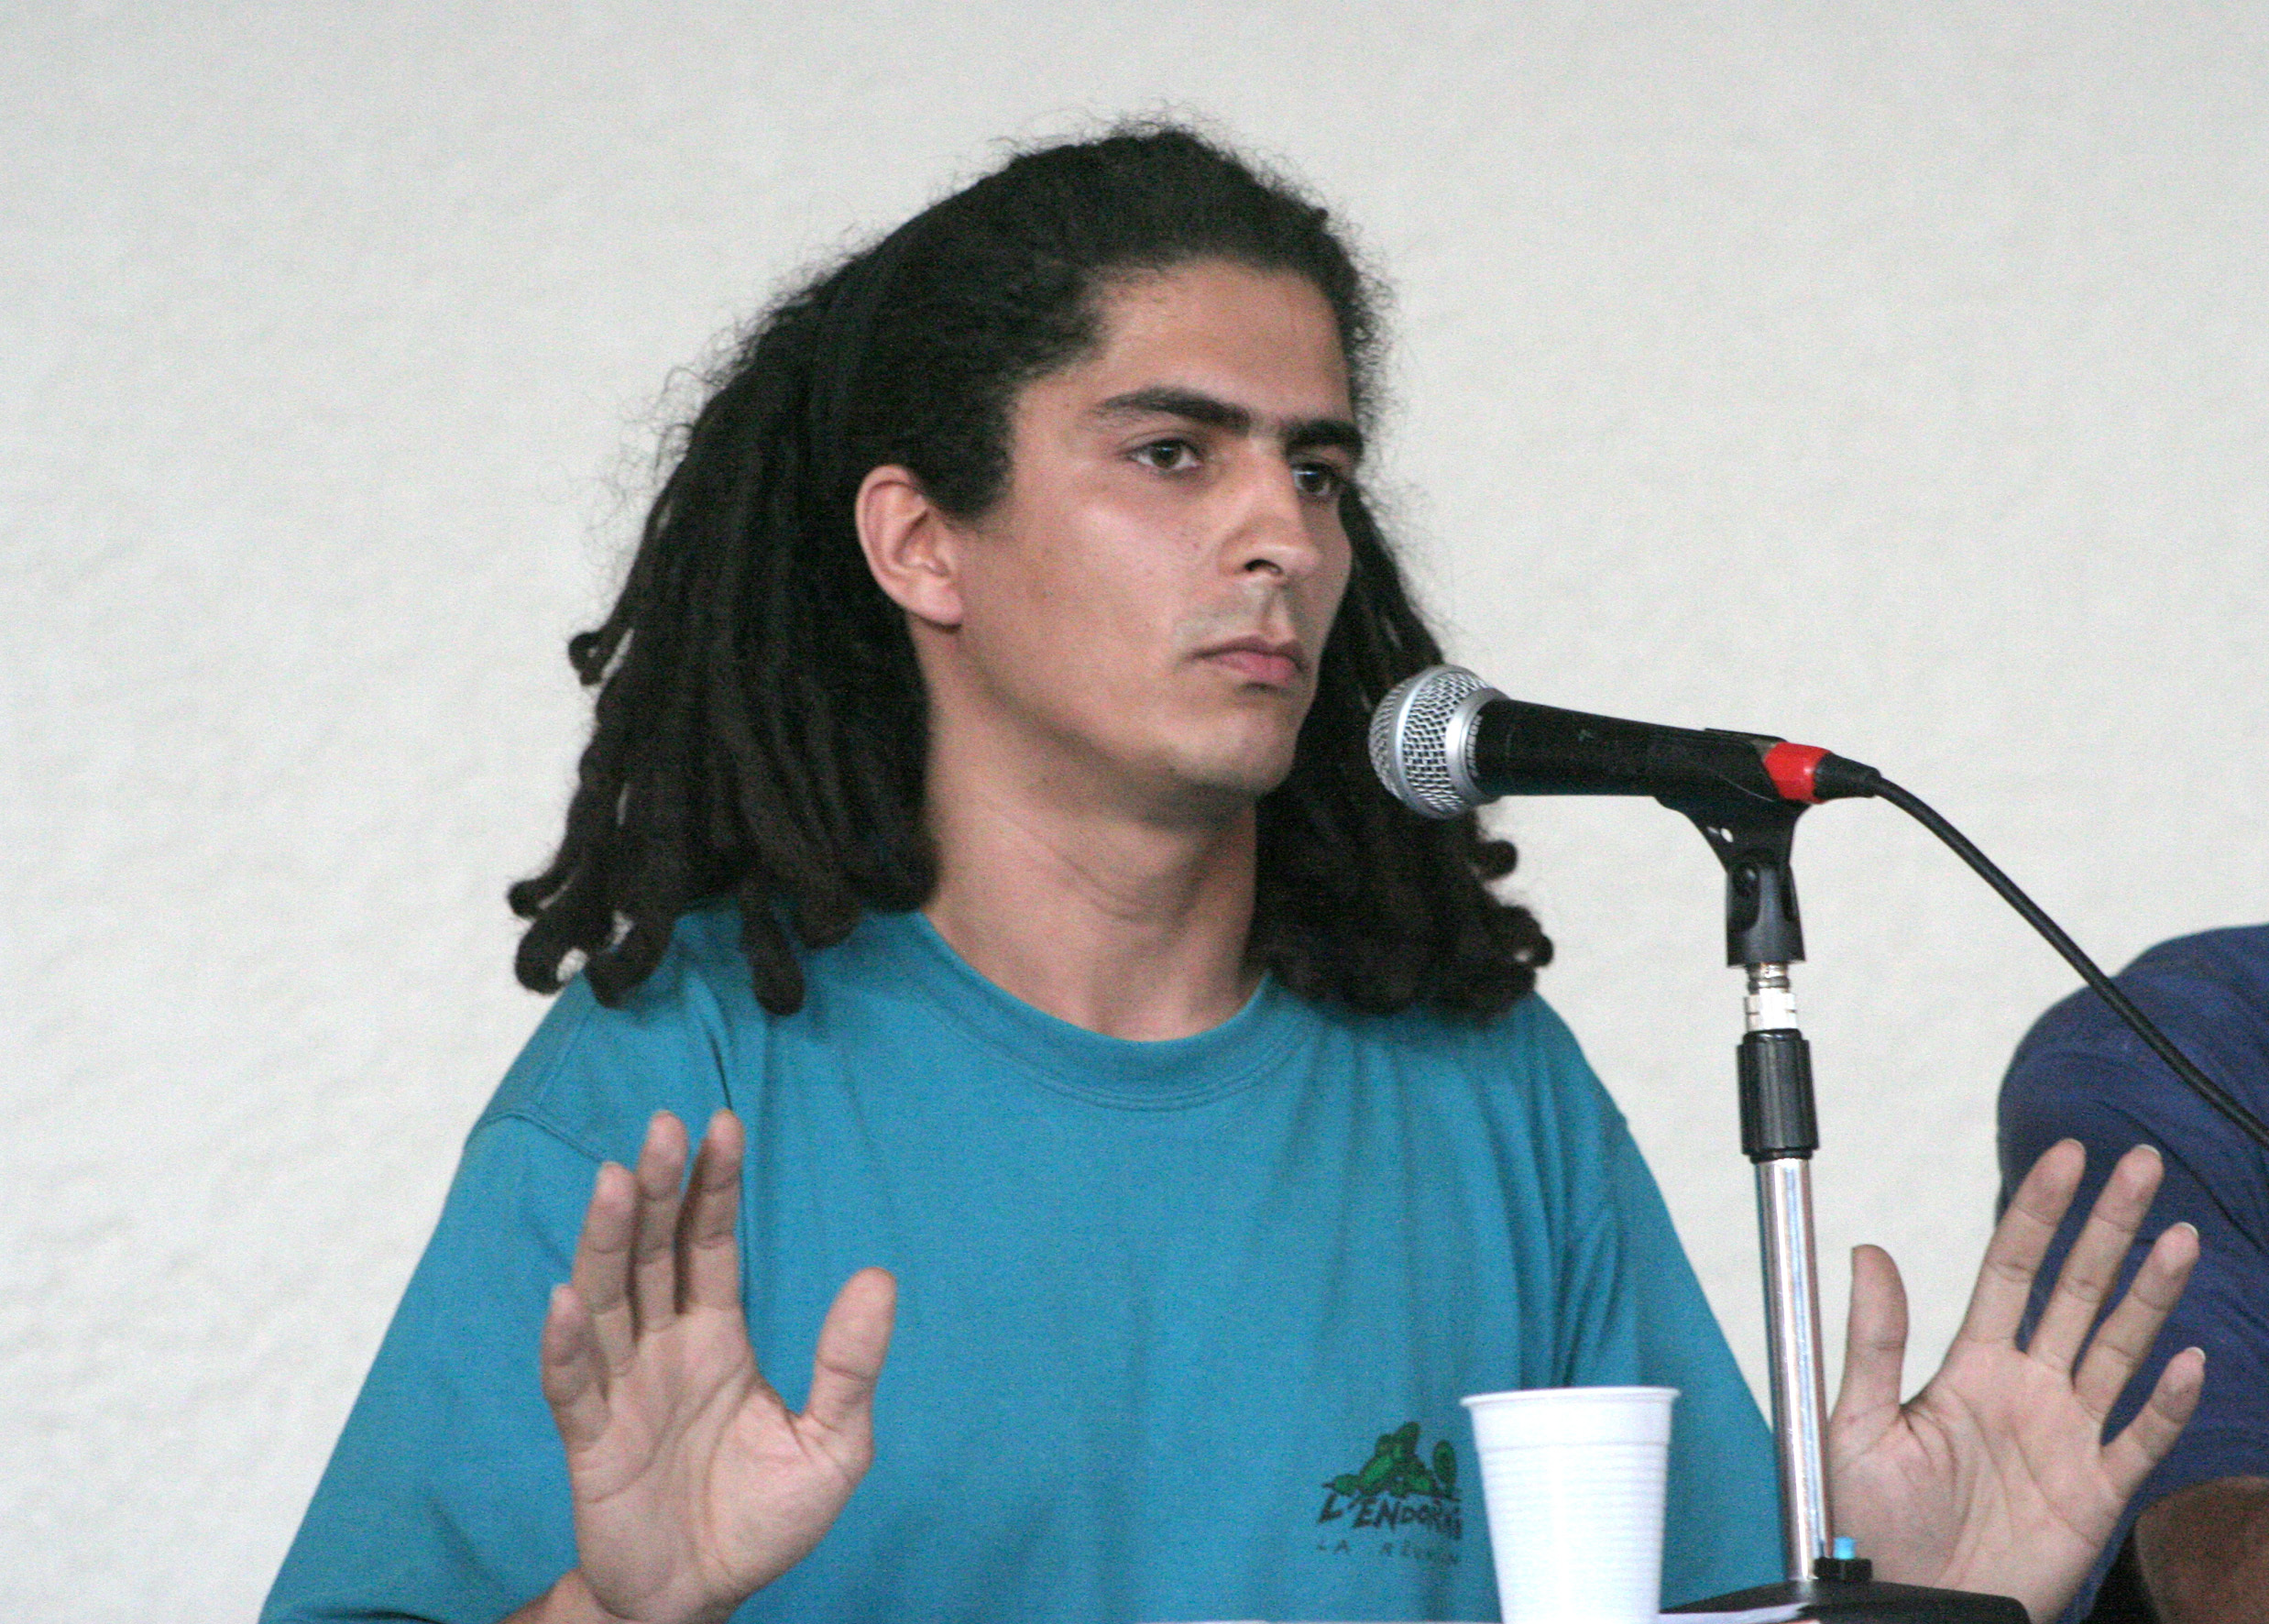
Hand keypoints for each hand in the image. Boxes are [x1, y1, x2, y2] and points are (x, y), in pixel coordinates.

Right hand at [527, 1110, 894, 1623]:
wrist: (705, 1598)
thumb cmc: (764, 1517)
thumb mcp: (833, 1442)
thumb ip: (850, 1364)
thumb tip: (881, 1277)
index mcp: (718, 1336)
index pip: (711, 1244)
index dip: (715, 1187)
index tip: (722, 1124)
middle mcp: (664, 1348)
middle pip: (655, 1253)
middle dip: (660, 1189)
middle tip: (665, 1126)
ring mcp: (623, 1389)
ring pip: (608, 1299)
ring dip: (609, 1241)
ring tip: (616, 1181)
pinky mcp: (591, 1443)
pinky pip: (572, 1385)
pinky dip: (567, 1343)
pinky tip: (565, 1299)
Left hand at [1827, 1139, 2202, 1623]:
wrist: (1906, 1604)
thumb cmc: (1872, 1524)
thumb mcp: (1855, 1425)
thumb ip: (1872, 1340)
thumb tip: (1867, 1251)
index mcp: (1970, 1365)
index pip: (2013, 1269)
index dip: (2039, 1212)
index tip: (2065, 1157)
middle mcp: (2027, 1387)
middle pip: (2078, 1290)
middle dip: (2107, 1226)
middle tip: (2137, 1163)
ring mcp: (2067, 1435)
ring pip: (2120, 1349)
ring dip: (2150, 1294)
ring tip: (2177, 1237)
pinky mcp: (2095, 1492)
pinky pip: (2141, 1440)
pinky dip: (2168, 1403)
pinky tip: (2187, 1359)